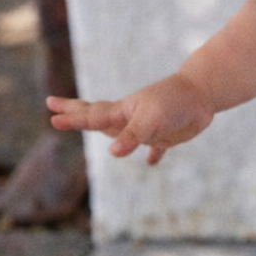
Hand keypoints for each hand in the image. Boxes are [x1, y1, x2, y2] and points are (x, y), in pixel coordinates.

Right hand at [46, 73, 214, 165]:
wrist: (203, 94)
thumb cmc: (174, 103)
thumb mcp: (152, 121)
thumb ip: (132, 136)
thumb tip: (113, 153)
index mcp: (122, 111)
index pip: (91, 116)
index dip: (72, 119)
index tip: (51, 117)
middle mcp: (130, 118)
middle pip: (97, 115)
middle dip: (75, 112)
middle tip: (52, 105)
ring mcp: (147, 126)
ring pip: (122, 132)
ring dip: (108, 133)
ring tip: (96, 129)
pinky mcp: (166, 134)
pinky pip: (156, 147)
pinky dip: (153, 153)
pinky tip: (152, 160)